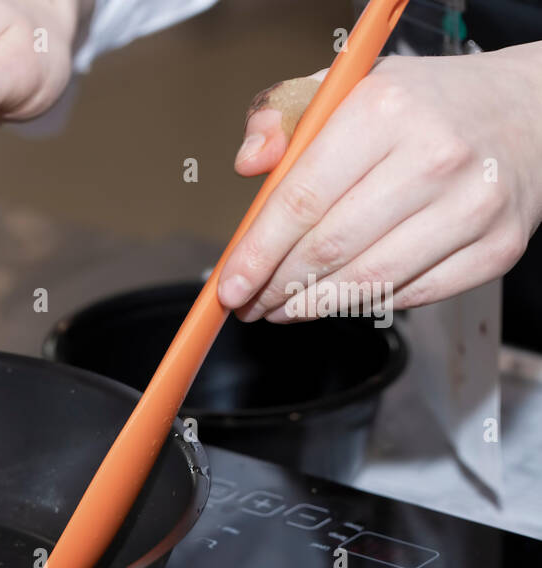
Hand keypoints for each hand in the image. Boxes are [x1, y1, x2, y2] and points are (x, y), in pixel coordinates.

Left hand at [218, 43, 541, 322]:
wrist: (529, 111)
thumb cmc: (422, 105)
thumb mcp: (347, 87)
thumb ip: (284, 116)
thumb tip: (250, 164)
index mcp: (385, 111)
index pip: (301, 200)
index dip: (256, 252)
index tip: (228, 285)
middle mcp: (435, 157)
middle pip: (330, 248)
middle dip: (276, 287)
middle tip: (249, 302)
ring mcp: (472, 207)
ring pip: (368, 282)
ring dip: (312, 305)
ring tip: (282, 308)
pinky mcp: (497, 248)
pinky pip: (411, 295)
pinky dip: (364, 304)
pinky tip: (337, 298)